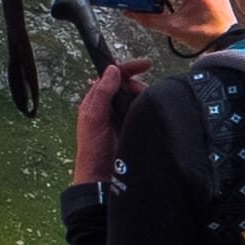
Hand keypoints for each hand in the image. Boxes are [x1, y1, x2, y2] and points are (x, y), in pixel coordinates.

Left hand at [71, 57, 147, 186]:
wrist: (102, 180)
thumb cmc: (92, 151)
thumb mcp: (93, 118)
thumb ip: (101, 93)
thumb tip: (113, 70)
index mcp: (95, 101)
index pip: (112, 76)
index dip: (127, 68)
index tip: (145, 64)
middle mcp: (108, 107)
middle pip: (127, 85)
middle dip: (138, 85)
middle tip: (143, 94)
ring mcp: (121, 118)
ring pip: (137, 98)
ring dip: (144, 98)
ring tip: (146, 106)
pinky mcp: (132, 128)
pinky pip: (143, 112)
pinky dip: (148, 110)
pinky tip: (151, 113)